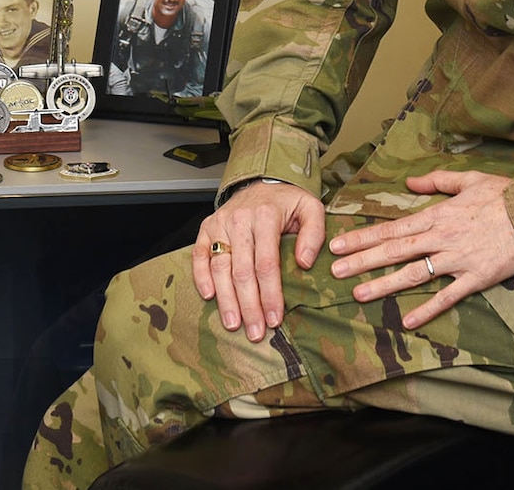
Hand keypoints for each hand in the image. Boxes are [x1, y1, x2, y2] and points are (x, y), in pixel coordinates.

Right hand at [191, 181, 325, 343]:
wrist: (262, 181)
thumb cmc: (287, 201)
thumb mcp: (311, 208)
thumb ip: (314, 233)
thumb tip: (304, 262)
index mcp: (265, 217)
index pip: (267, 264)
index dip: (271, 294)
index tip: (275, 319)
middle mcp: (239, 220)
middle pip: (242, 271)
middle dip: (249, 306)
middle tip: (256, 333)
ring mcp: (220, 224)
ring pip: (220, 267)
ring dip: (226, 299)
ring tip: (233, 324)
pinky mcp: (207, 227)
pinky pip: (199, 254)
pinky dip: (201, 275)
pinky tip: (208, 295)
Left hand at [327, 171, 513, 330]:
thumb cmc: (504, 195)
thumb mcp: (468, 179)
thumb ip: (436, 181)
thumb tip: (408, 182)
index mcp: (437, 215)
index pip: (391, 228)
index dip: (363, 237)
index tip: (338, 245)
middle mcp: (441, 238)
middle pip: (394, 251)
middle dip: (362, 261)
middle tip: (334, 272)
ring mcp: (457, 260)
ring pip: (413, 274)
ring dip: (384, 285)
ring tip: (358, 295)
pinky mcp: (477, 278)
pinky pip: (448, 297)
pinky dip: (427, 309)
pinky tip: (407, 320)